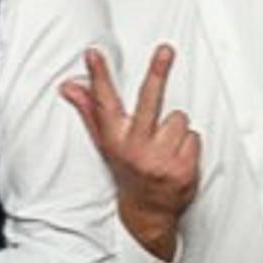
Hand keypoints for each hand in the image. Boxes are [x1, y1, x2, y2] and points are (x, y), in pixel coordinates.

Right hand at [60, 41, 200, 262]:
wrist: (148, 213)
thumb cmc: (128, 171)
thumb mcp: (106, 143)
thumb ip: (90, 111)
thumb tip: (68, 86)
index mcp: (115, 140)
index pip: (104, 103)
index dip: (99, 76)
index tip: (94, 54)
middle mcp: (136, 149)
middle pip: (149, 101)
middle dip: (157, 73)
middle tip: (166, 50)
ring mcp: (161, 160)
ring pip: (179, 118)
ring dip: (176, 129)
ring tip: (166, 145)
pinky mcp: (183, 169)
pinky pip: (194, 137)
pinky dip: (189, 145)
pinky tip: (177, 157)